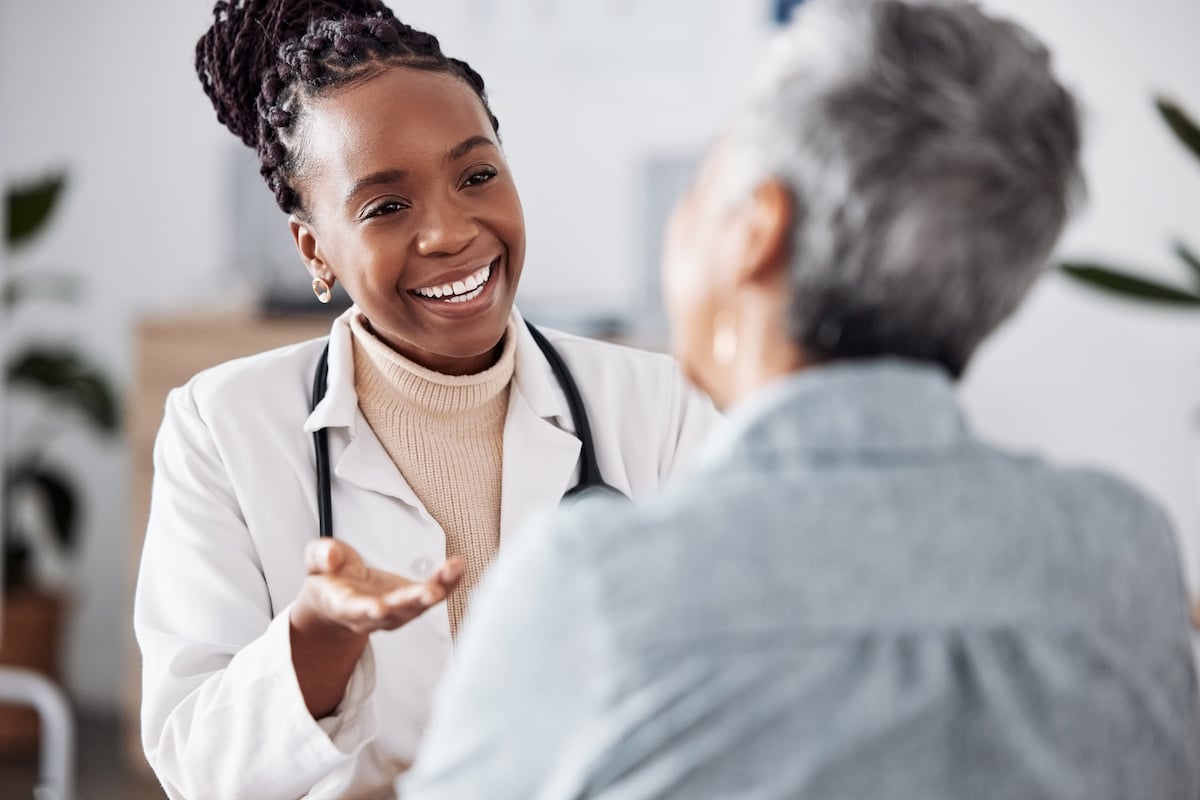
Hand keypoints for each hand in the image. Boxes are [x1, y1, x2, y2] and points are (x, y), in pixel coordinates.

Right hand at [292, 538, 463, 636]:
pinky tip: (459, 566)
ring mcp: (398, 611)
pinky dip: (449, 582)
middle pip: (396, 613)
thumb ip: (321, 556)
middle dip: (414, 602)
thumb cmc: (329, 580)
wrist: (339, 599)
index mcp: (346, 607)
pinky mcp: (414, 601)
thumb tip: (331, 556)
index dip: (368, 611)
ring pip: (420, 605)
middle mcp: (375, 616)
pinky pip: (434, 593)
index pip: (357, 611)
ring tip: (453, 570)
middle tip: (431, 592)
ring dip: (439, 589)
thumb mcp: (315, 563)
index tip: (379, 608)